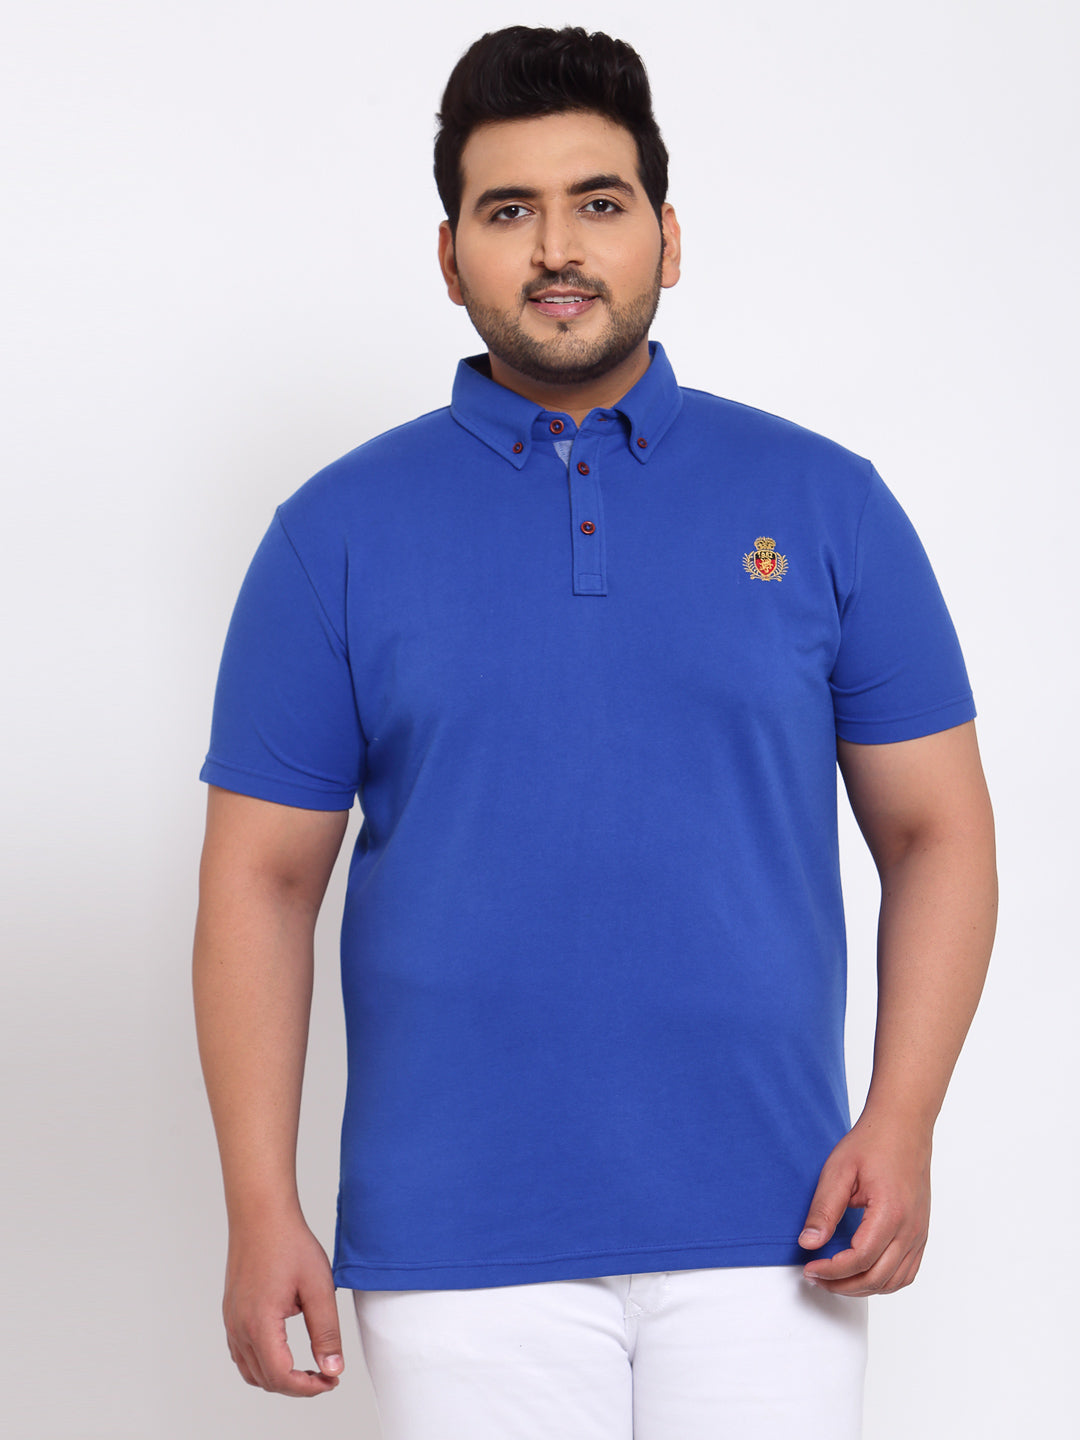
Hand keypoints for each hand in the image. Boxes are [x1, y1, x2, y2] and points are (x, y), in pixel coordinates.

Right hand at [223, 1211, 343, 1394]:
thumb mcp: (318, 1287)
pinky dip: (262, 1363)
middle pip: (265, 1379)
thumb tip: (333, 1369)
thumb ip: (326, 1332)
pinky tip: (285, 1352)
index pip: (280, 1377)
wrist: (261, 1214)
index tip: (331, 1380)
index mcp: (259, 1323)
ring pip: (250, 1370)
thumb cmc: (290, 1244)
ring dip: (279, 1378)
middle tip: (326, 1375)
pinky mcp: (231, 1312)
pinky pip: (241, 1353)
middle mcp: (239, 1327)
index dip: (308, 1388)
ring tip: (309, 1368)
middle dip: (297, 1386)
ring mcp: (231, 1320)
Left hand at [798, 1113, 932, 1296]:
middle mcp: (910, 1229)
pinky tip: (861, 1273)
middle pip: (876, 1278)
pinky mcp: (921, 1233)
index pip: (860, 1260)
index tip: (810, 1268)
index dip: (832, 1270)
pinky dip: (884, 1282)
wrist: (904, 1127)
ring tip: (834, 1278)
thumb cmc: (873, 1142)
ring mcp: (919, 1233)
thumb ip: (824, 1209)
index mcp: (891, 1213)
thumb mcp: (839, 1170)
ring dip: (862, 1288)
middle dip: (842, 1285)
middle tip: (816, 1277)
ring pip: (893, 1282)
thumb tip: (808, 1243)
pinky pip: (907, 1272)